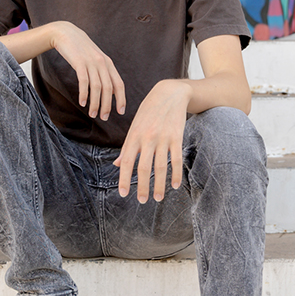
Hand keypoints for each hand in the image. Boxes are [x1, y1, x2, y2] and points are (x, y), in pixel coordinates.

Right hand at [50, 21, 125, 119]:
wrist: (66, 33)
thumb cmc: (81, 49)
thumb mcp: (96, 59)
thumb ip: (104, 73)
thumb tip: (111, 91)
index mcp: (108, 64)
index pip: (119, 84)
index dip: (121, 99)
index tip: (120, 112)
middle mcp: (102, 63)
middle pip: (109, 89)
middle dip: (107, 105)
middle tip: (103, 118)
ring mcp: (91, 62)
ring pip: (97, 87)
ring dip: (95, 103)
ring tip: (92, 114)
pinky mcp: (79, 62)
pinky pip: (84, 81)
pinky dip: (84, 94)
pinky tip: (82, 103)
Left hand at [114, 79, 191, 202]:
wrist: (169, 93)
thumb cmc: (148, 111)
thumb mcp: (134, 126)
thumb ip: (127, 147)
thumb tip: (117, 165)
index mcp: (134, 136)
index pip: (127, 162)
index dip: (124, 179)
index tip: (124, 194)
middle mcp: (147, 138)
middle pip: (144, 168)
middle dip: (142, 186)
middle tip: (142, 201)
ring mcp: (163, 138)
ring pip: (161, 166)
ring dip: (159, 184)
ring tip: (158, 198)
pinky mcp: (177, 137)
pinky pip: (176, 159)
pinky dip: (176, 174)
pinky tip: (174, 185)